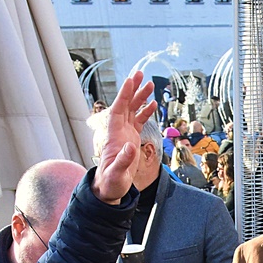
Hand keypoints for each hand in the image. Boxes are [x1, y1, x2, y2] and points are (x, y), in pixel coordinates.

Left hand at [91, 71, 157, 204]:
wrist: (110, 187)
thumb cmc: (111, 181)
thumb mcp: (117, 173)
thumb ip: (123, 160)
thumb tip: (131, 147)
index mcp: (114, 135)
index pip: (119, 110)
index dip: (124, 96)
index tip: (130, 81)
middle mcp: (118, 131)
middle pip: (125, 105)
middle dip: (132, 90)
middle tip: (140, 74)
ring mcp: (124, 134)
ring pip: (132, 110)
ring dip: (140, 97)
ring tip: (150, 85)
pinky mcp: (130, 138)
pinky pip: (138, 121)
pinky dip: (145, 112)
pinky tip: (152, 104)